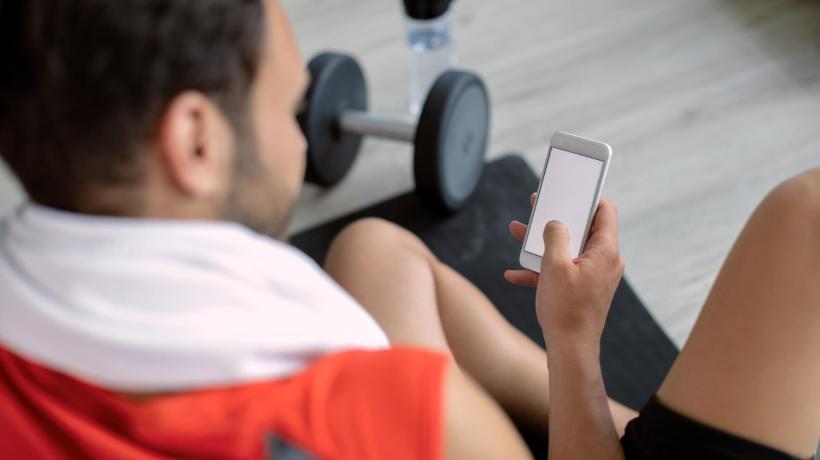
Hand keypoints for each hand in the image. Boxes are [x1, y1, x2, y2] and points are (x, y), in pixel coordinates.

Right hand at [506, 195, 624, 350]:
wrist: (570, 350)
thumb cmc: (566, 309)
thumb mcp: (554, 266)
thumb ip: (555, 236)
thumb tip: (556, 223)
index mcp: (605, 250)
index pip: (604, 211)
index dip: (587, 197)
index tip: (570, 189)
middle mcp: (604, 261)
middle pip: (582, 228)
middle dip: (556, 218)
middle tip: (538, 206)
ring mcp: (594, 276)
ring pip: (568, 249)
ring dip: (542, 243)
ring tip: (517, 233)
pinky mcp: (583, 289)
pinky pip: (562, 271)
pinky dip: (542, 269)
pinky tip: (514, 274)